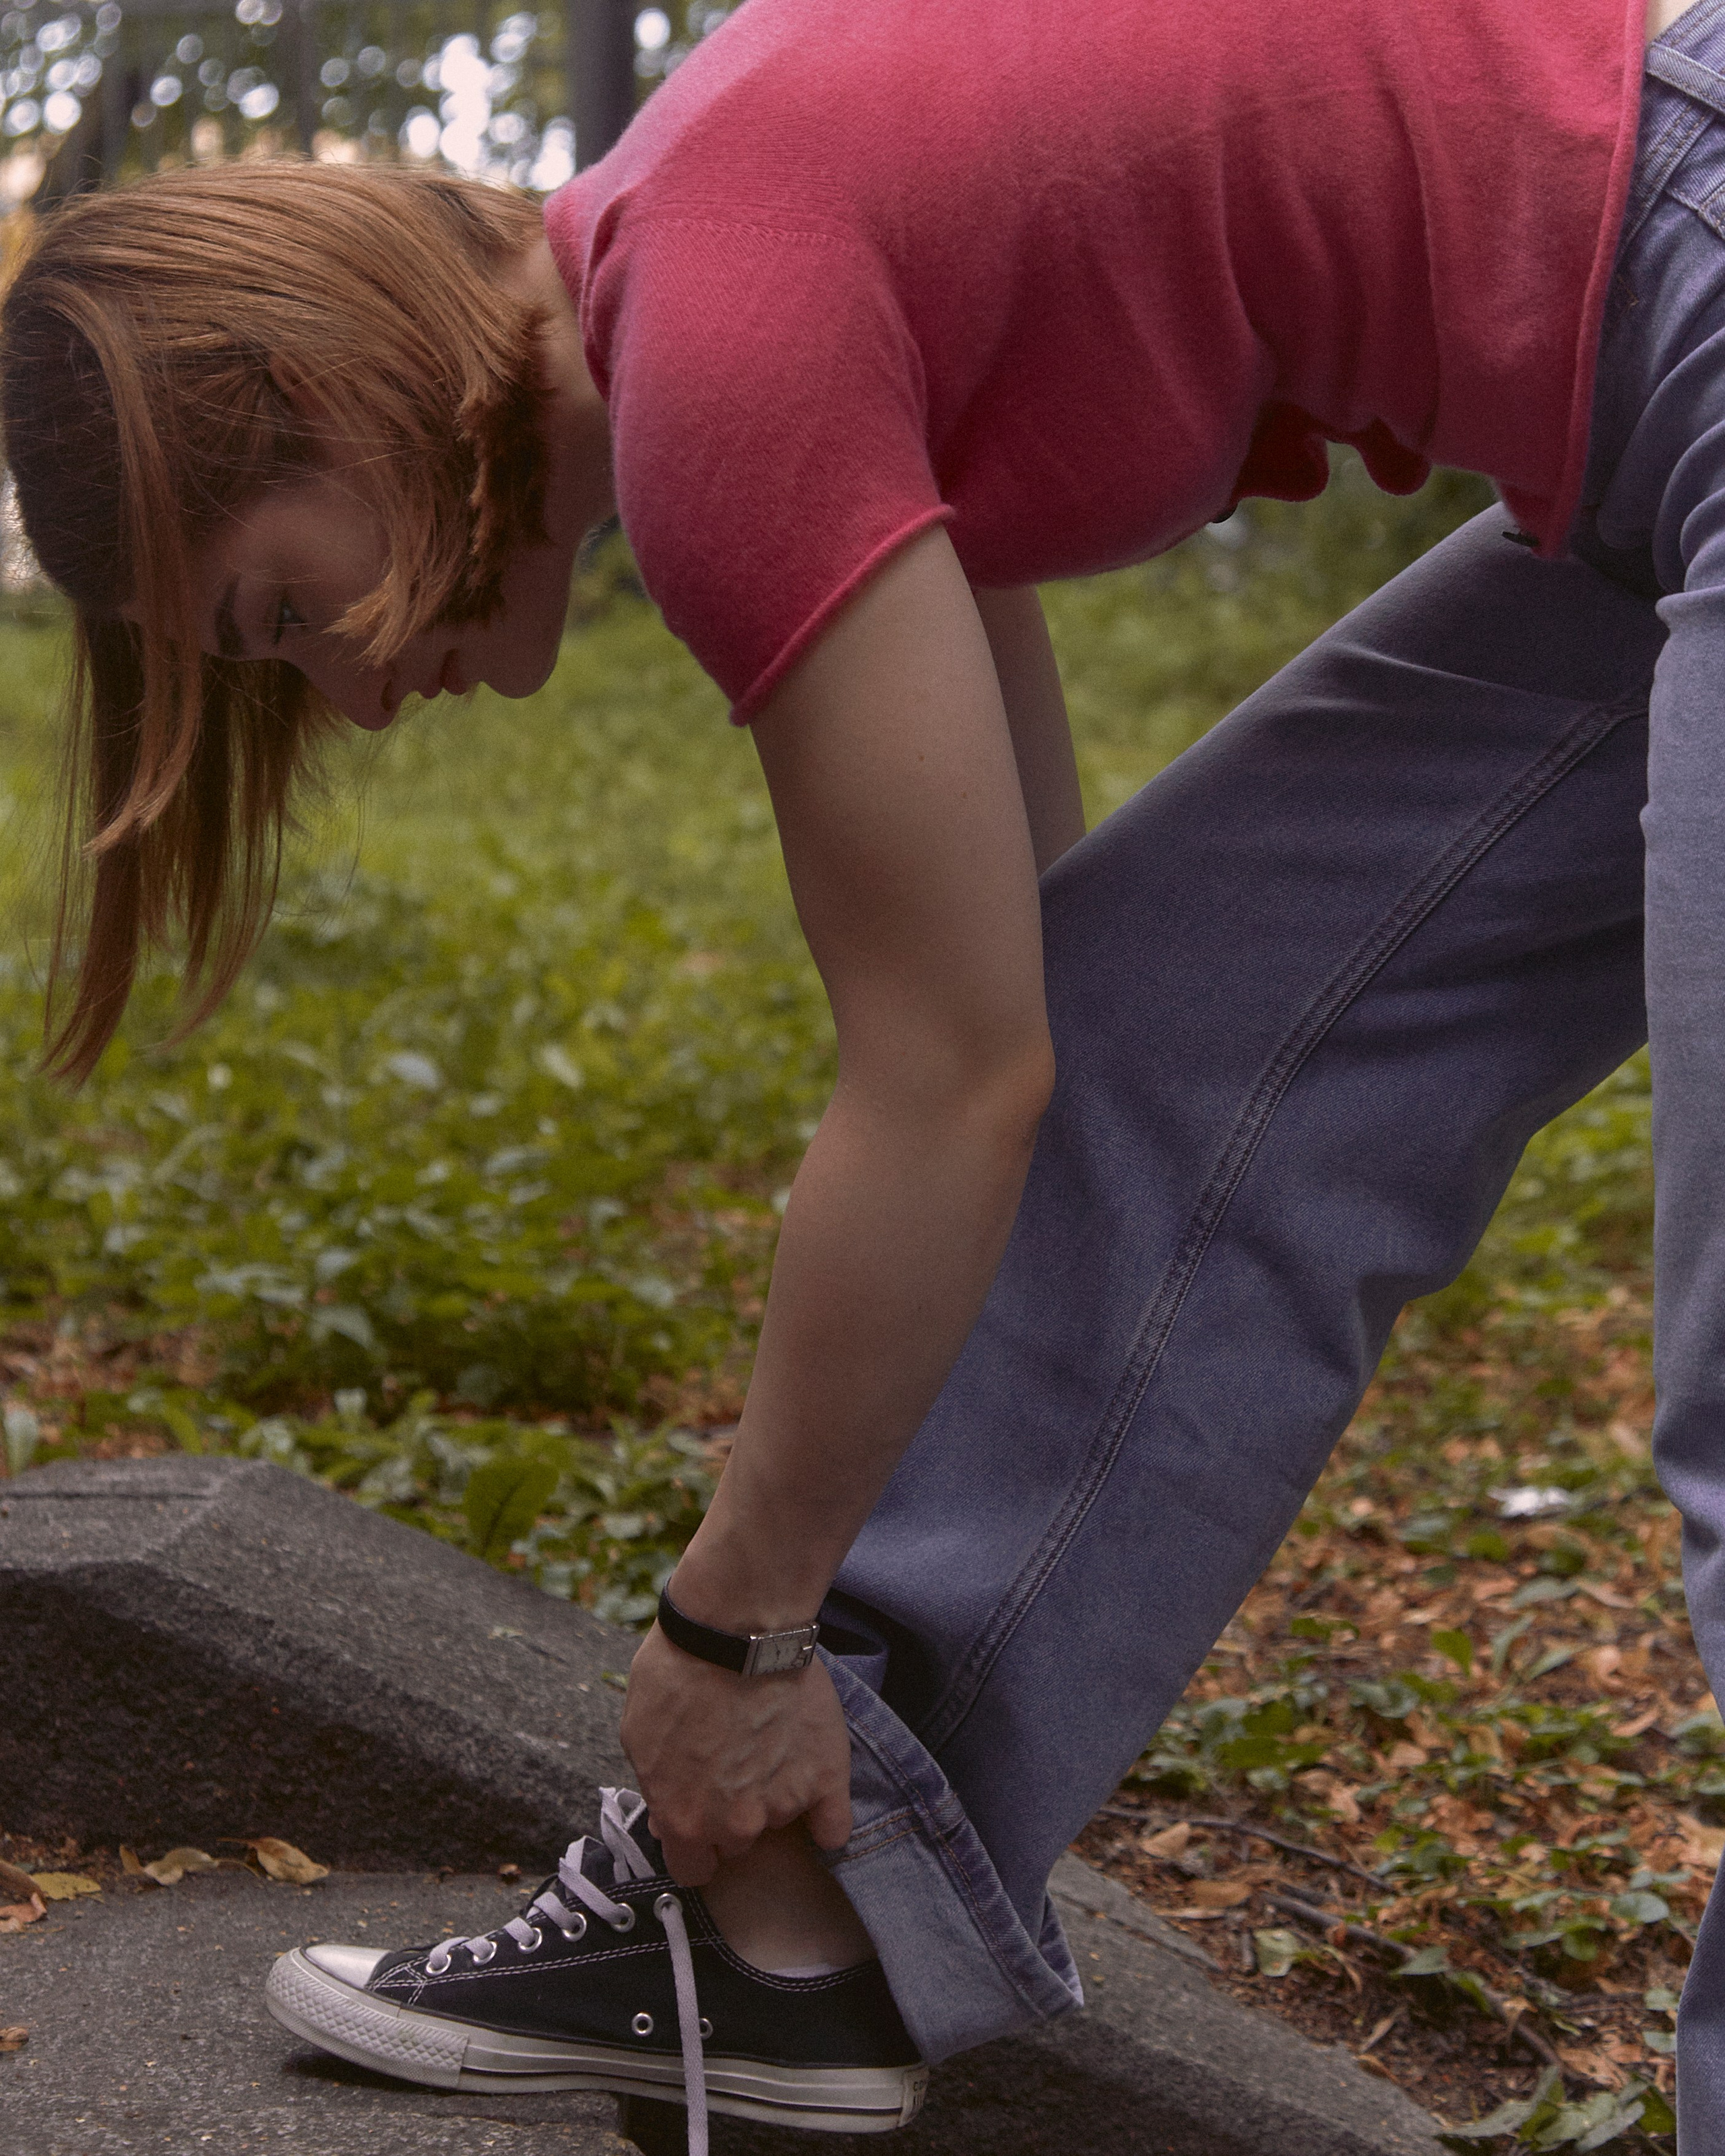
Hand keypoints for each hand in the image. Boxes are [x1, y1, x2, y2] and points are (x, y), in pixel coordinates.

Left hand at [620, 1624, 852, 1884]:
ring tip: (767, 1741)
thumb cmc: (678, 1673)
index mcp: (683, 1820)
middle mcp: (734, 1825)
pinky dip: (825, 1815)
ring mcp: (783, 1804)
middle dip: (730, 1813)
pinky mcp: (826, 1780)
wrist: (736, 1631)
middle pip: (736, 1843)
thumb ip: (656, 1786)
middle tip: (733, 1762)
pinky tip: (814, 1787)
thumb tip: (667, 1814)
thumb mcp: (638, 1735)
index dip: (694, 1846)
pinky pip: (834, 1828)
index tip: (699, 1821)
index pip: (692, 1870)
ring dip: (772, 1794)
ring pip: (778, 1821)